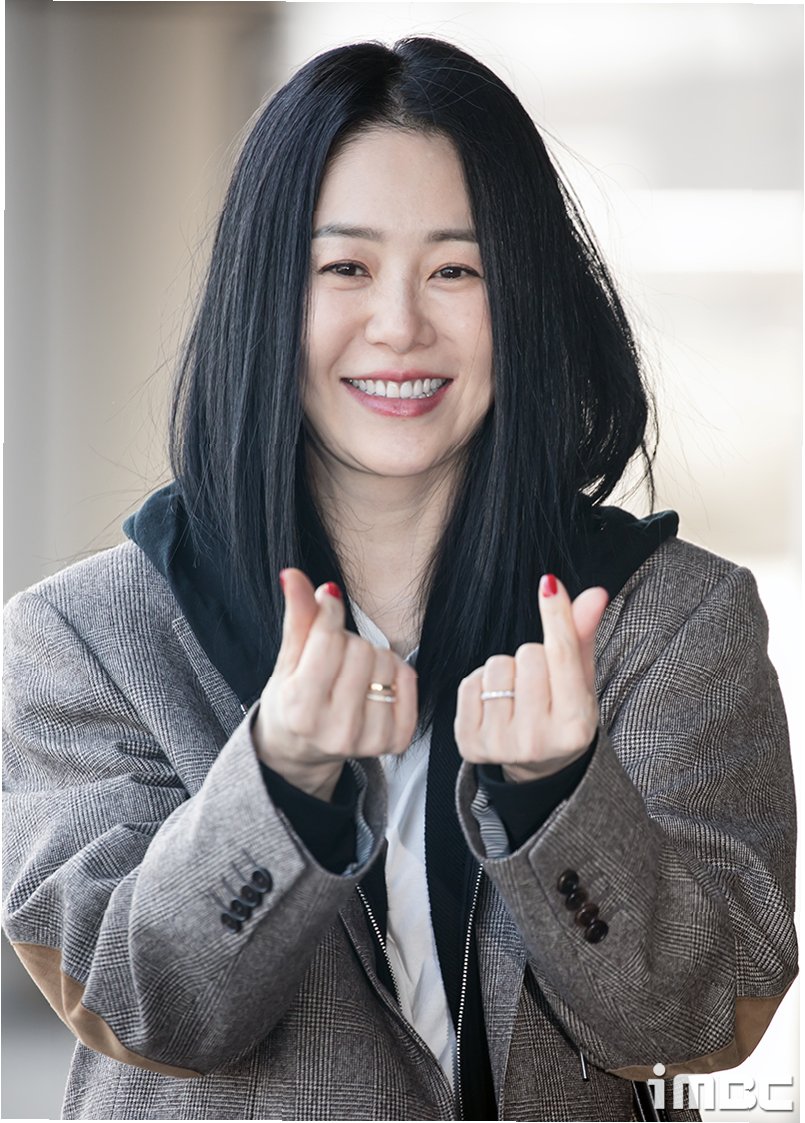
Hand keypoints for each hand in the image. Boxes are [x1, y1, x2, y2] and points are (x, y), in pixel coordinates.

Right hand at [253, 569, 417, 799]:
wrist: (303, 746)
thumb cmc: (293, 698)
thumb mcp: (288, 659)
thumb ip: (296, 617)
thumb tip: (292, 575)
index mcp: (300, 709)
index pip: (328, 641)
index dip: (329, 610)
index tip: (327, 602)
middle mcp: (335, 730)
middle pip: (361, 650)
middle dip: (348, 641)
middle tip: (335, 656)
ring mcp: (368, 740)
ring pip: (387, 662)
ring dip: (372, 656)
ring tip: (352, 671)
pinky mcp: (395, 742)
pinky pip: (409, 680)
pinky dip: (396, 672)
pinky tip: (375, 683)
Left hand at [454, 575, 608, 782]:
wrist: (537, 763)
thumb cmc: (562, 711)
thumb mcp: (580, 679)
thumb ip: (583, 636)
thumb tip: (595, 593)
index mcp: (575, 726)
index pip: (562, 656)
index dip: (556, 616)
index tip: (549, 585)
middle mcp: (539, 741)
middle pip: (527, 655)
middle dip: (532, 658)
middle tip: (539, 684)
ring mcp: (501, 746)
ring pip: (496, 667)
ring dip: (506, 671)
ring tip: (517, 694)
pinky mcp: (470, 745)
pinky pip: (469, 683)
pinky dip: (481, 684)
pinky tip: (495, 705)